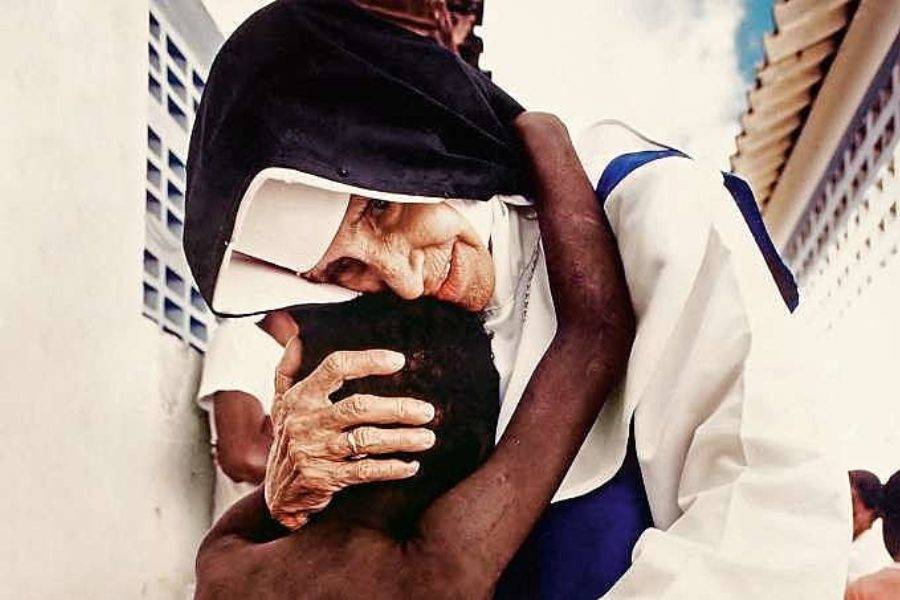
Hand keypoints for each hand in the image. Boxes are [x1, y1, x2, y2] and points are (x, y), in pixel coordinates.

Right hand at [264, 334, 436, 529]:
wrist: (278, 495)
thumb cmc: (288, 440)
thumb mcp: (280, 404)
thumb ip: (288, 369)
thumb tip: (296, 335)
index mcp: (300, 397)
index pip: (335, 368)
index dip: (368, 361)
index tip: (399, 360)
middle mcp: (307, 422)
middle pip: (358, 407)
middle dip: (397, 408)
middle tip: (427, 411)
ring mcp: (316, 451)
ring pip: (366, 440)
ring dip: (402, 439)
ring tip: (427, 437)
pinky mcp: (326, 479)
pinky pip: (365, 472)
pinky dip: (391, 468)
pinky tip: (410, 465)